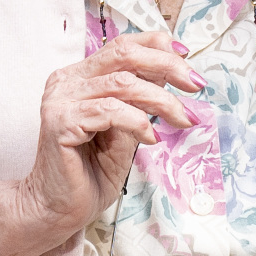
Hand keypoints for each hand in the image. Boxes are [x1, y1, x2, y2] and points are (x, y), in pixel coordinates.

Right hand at [0, 32, 204, 255]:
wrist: (59, 210)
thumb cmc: (90, 175)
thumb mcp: (125, 132)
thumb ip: (140, 103)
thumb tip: (173, 79)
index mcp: (80, 77)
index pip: (121, 46)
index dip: (156, 45)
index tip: (187, 57)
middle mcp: (67, 81)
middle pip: (123, 54)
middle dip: (167, 65)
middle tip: (195, 85)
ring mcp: (60, 99)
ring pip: (123, 83)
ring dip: (161, 100)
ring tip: (183, 119)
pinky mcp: (60, 122)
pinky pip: (109, 111)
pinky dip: (137, 121)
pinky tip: (151, 138)